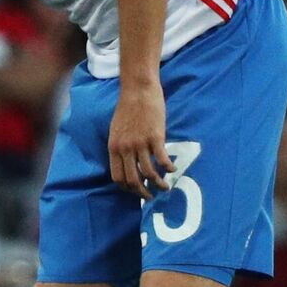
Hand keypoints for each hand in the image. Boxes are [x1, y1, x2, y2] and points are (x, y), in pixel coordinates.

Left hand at [109, 80, 171, 199]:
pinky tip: (173, 169)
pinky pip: (162, 159)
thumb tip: (128, 162)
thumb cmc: (127, 109)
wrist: (137, 90)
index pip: (117, 177)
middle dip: (142, 192)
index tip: (136, 190)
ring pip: (149, 173)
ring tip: (165, 186)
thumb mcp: (116, 130)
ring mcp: (140, 143)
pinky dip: (169, 168)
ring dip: (158, 184)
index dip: (127, 188)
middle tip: (151, 196)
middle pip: (133, 179)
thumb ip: (120, 147)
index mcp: (114, 147)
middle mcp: (125, 148)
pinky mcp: (155, 137)